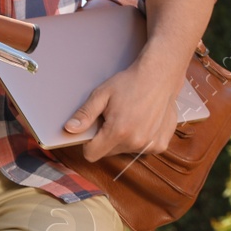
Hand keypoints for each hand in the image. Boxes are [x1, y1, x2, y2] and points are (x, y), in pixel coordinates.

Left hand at [63, 60, 180, 161]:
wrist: (160, 76)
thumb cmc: (130, 83)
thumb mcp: (102, 95)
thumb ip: (85, 114)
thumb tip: (69, 129)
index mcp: (118, 131)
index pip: (92, 154)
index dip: (89, 143)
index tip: (94, 129)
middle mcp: (135, 142)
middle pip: (109, 152)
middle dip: (107, 138)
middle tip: (114, 118)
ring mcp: (150, 145)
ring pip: (125, 150)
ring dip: (124, 139)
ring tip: (130, 117)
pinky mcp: (160, 145)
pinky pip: (142, 149)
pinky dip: (140, 138)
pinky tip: (143, 121)